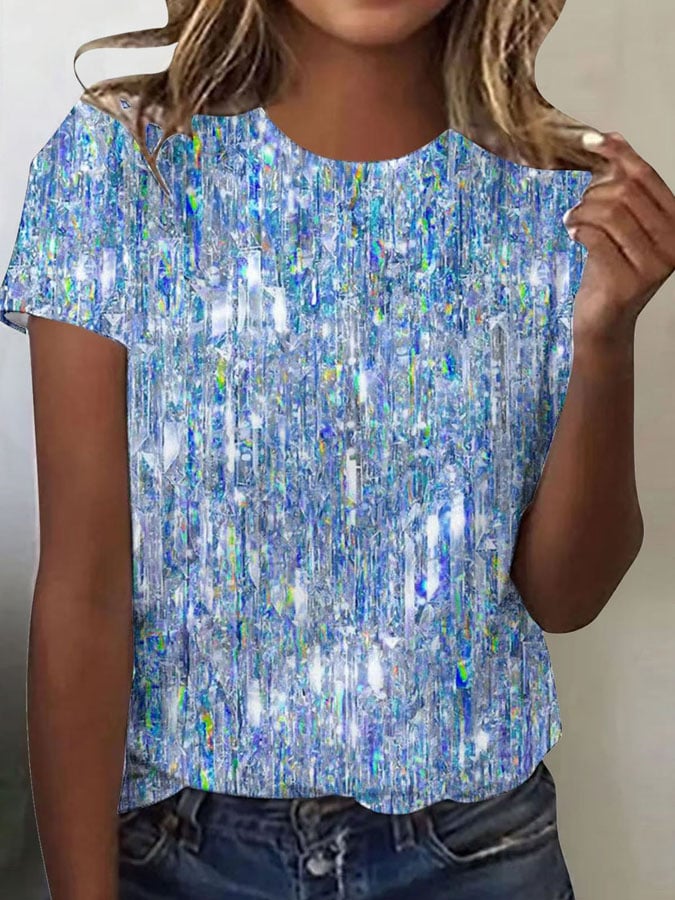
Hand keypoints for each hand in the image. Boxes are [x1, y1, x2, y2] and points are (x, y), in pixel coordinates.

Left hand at [563, 130, 674, 344]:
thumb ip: (621, 186)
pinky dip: (578, 229)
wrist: (605, 319)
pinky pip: (596, 237)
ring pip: (609, 212)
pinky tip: (573, 232)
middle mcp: (674, 243)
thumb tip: (611, 137)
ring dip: (582, 210)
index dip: (618, 154)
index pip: (646, 177)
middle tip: (579, 206)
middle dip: (593, 192)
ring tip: (572, 220)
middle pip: (625, 192)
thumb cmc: (612, 269)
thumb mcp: (621, 224)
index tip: (590, 141)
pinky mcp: (629, 281)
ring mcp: (654, 264)